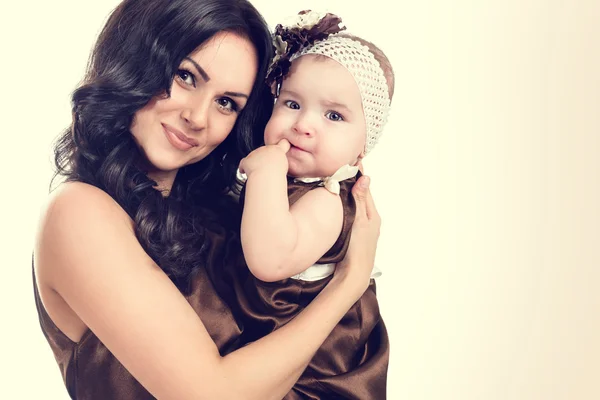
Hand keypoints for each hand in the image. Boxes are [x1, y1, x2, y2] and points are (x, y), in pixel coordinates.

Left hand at [238, 139, 290, 176]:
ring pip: (254, 158)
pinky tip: (245, 172)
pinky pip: (244, 163)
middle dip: (264, 158)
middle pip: (265, 152)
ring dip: (255, 164)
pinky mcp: (247, 160)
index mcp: (278, 150)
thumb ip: (280, 162)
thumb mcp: (285, 167)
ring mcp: (255, 154)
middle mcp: (266, 149)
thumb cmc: (276, 174)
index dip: (283, 144)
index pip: (283, 143)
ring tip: (259, 173)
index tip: (284, 144)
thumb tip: (277, 166)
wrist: (266, 176)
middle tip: (268, 169)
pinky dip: (244, 168)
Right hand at [332, 174, 380, 296]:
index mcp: (373, 215)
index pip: (366, 189)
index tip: (354, 160)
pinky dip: (346, 205)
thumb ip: (360, 200)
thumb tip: (365, 178)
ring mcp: (363, 228)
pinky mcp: (355, 234)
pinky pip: (351, 213)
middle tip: (344, 167)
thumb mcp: (359, 221)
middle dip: (354, 182)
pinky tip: (338, 204)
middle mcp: (370, 220)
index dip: (359, 175)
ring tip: (340, 180)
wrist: (353, 274)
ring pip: (356, 205)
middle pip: (362, 196)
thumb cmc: (358, 249)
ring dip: (349, 193)